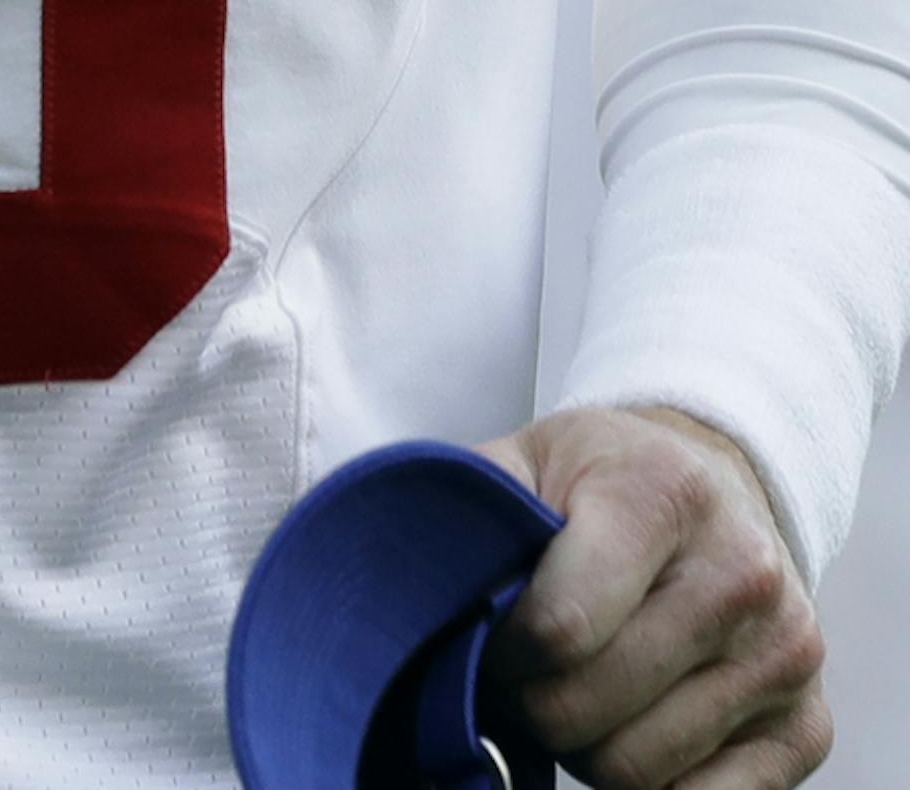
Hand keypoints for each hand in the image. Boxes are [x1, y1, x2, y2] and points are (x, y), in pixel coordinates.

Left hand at [476, 403, 828, 787]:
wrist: (717, 479)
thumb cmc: (606, 479)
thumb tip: (405, 588)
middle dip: (536, 707)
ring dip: (588, 750)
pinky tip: (635, 724)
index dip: (505, 653)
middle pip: (591, 714)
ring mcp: (783, 653)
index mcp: (663, 492)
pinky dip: (653, 787)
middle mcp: (740, 571)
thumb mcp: (530, 457)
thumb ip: (468, 509)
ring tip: (581, 691)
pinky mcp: (808, 724)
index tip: (497, 639)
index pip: (560, 627)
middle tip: (527, 676)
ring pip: (639, 772)